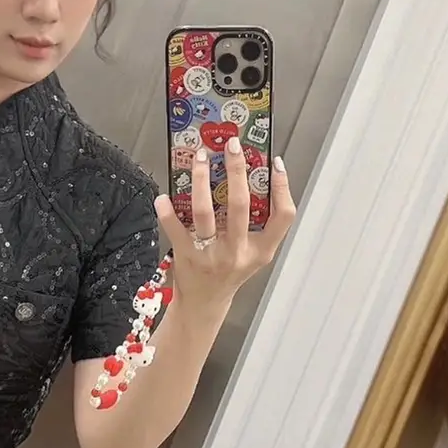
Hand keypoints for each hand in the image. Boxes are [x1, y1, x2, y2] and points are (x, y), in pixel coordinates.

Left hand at [155, 138, 296, 318]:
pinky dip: (167, 211)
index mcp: (261, 249)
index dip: (283, 188)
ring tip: (201, 158)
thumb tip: (251, 178)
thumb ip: (259, 224)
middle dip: (237, 170)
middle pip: (241, 205)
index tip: (276, 163)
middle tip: (232, 145)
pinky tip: (164, 196)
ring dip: (202, 181)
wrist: (205, 302)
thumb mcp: (254, 253)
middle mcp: (238, 252)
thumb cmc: (230, 271)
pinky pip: (175, 229)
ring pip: (205, 212)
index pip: (284, 217)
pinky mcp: (187, 256)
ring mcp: (211, 254)